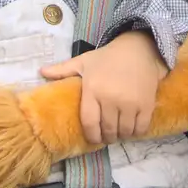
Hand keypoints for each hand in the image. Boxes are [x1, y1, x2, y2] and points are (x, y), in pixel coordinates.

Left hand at [40, 31, 164, 144]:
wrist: (138, 49)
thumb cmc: (108, 57)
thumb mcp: (84, 62)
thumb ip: (62, 70)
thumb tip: (41, 72)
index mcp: (92, 90)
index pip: (89, 123)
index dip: (91, 135)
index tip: (94, 138)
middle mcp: (110, 98)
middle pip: (107, 130)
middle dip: (107, 137)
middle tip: (107, 136)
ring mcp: (129, 103)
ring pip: (124, 131)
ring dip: (121, 135)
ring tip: (119, 132)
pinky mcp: (146, 104)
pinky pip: (140, 128)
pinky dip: (136, 132)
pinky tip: (132, 128)